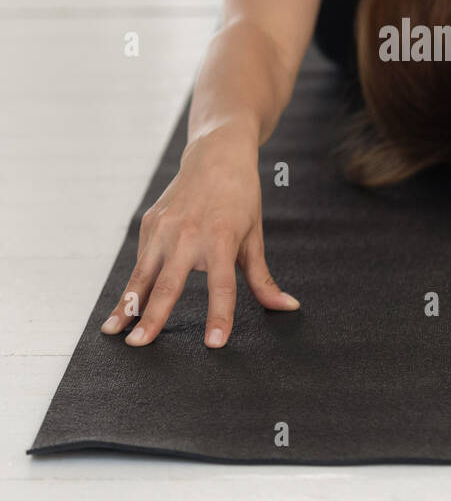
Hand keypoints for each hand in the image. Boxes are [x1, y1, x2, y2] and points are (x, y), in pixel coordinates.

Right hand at [100, 128, 297, 347]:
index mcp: (222, 239)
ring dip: (127, 305)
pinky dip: (132, 285)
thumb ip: (263, 279)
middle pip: (169, 284)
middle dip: (153, 317)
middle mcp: (189, 235)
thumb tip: (288, 307)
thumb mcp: (254, 237)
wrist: (216, 155)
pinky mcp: (150, 223)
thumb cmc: (240, 198)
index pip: (223, 286)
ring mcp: (165, 228)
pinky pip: (142, 261)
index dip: (220, 316)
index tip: (214, 344)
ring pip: (143, 274)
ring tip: (112, 332)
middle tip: (139, 345)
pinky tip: (124, 308)